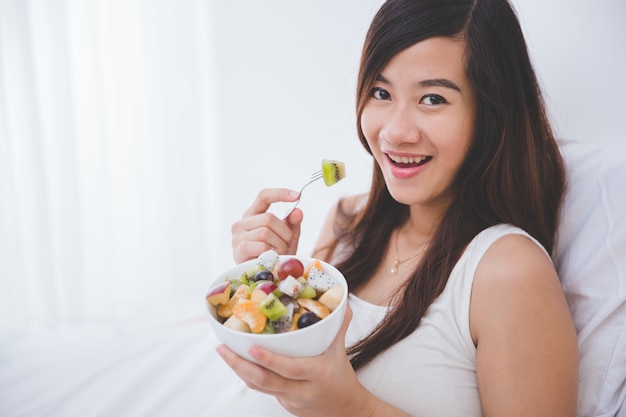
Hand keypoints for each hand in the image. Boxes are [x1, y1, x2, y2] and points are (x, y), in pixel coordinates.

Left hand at [216, 306, 372, 416]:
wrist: (345, 410)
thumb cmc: (342, 377)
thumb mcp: (340, 351)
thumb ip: (338, 325)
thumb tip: (342, 299)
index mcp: (318, 374)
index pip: (291, 368)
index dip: (270, 359)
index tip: (251, 346)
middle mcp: (302, 389)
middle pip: (266, 380)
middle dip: (240, 365)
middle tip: (222, 348)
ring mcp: (291, 399)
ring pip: (259, 386)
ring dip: (239, 369)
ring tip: (224, 352)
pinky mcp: (283, 404)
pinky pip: (263, 389)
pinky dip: (249, 375)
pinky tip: (239, 362)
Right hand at [231, 188, 303, 262]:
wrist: (266, 279)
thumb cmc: (274, 257)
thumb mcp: (287, 239)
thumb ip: (292, 224)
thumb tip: (298, 211)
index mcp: (252, 215)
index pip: (263, 196)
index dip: (280, 194)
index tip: (297, 196)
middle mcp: (241, 223)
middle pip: (269, 218)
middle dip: (284, 233)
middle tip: (285, 246)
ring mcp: (237, 237)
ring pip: (265, 232)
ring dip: (278, 245)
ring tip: (278, 255)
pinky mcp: (238, 250)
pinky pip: (261, 245)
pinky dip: (270, 253)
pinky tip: (269, 259)